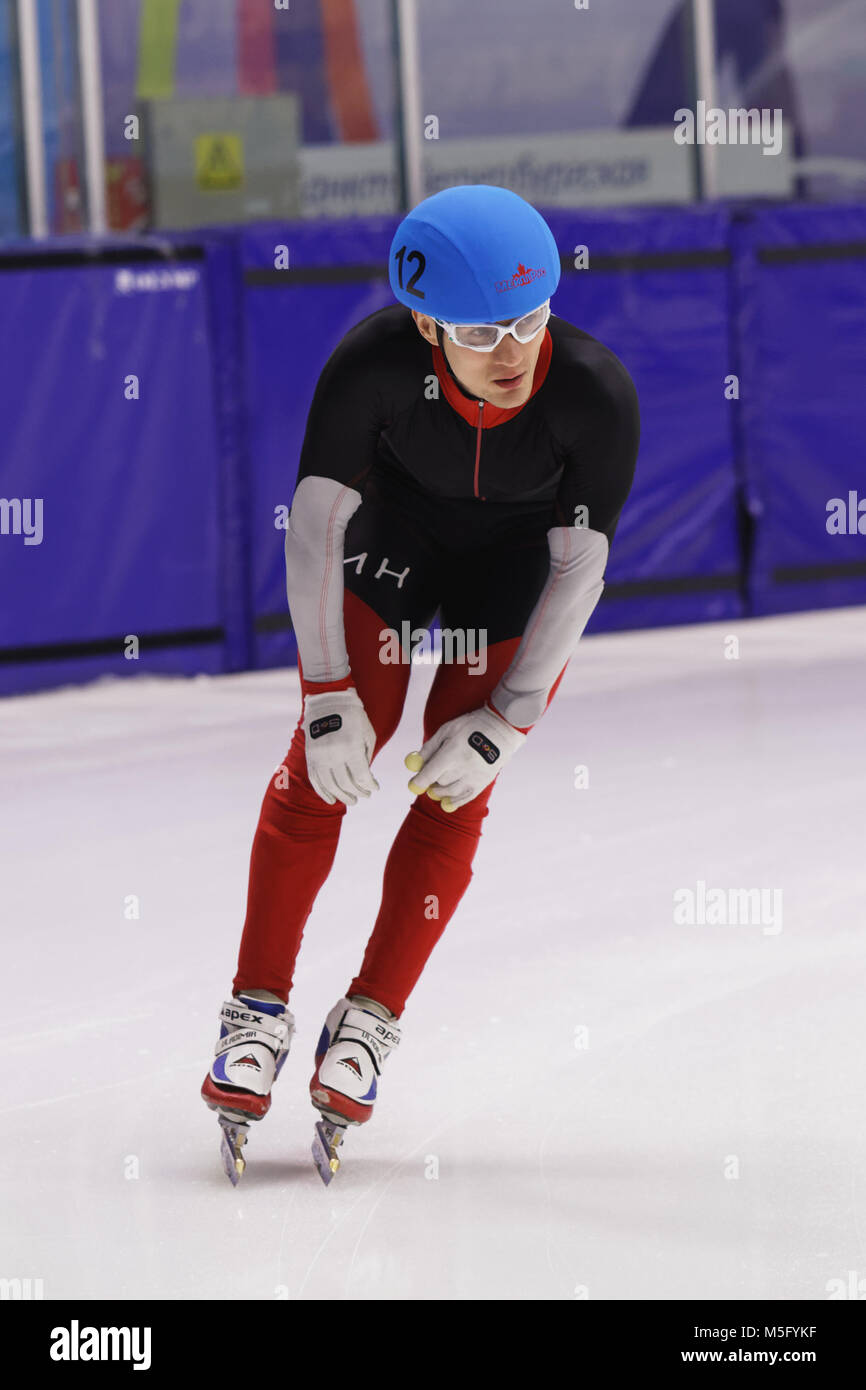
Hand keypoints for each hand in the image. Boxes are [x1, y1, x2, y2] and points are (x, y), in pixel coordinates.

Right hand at [303, 687, 378, 806]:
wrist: (328, 701)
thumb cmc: (353, 717)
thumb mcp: (368, 734)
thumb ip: (367, 757)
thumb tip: (366, 779)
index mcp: (351, 747)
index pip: (361, 776)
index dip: (370, 786)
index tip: (375, 788)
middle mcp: (333, 754)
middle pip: (346, 784)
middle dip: (358, 793)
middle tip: (365, 796)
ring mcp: (319, 757)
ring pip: (331, 786)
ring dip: (342, 797)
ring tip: (352, 801)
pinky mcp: (310, 757)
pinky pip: (316, 780)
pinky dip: (323, 793)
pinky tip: (332, 800)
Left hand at [404, 703, 525, 811]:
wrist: (503, 728)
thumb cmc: (472, 725)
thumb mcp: (448, 729)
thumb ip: (430, 747)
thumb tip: (415, 762)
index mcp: (453, 752)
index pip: (431, 774)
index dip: (419, 782)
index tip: (412, 785)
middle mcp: (464, 767)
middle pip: (440, 783)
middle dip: (431, 782)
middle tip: (429, 778)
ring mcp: (475, 777)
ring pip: (451, 793)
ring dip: (440, 792)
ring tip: (437, 786)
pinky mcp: (483, 782)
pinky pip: (465, 798)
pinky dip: (454, 802)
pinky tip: (446, 802)